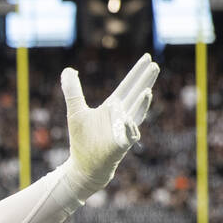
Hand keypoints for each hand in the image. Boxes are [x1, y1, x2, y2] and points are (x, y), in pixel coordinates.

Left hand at [60, 54, 159, 198]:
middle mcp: (121, 116)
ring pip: (136, 114)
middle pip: (136, 95)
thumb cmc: (82, 140)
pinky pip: (129, 136)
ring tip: (147, 91)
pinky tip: (128, 121)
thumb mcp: (75, 111)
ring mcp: (123, 130)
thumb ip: (72, 90)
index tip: (148, 57)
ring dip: (142, 104)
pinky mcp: (120, 145)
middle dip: (145, 81)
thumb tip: (68, 70)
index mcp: (112, 107)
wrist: (83, 166)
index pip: (127, 85)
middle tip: (155, 65)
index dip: (137, 72)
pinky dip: (129, 128)